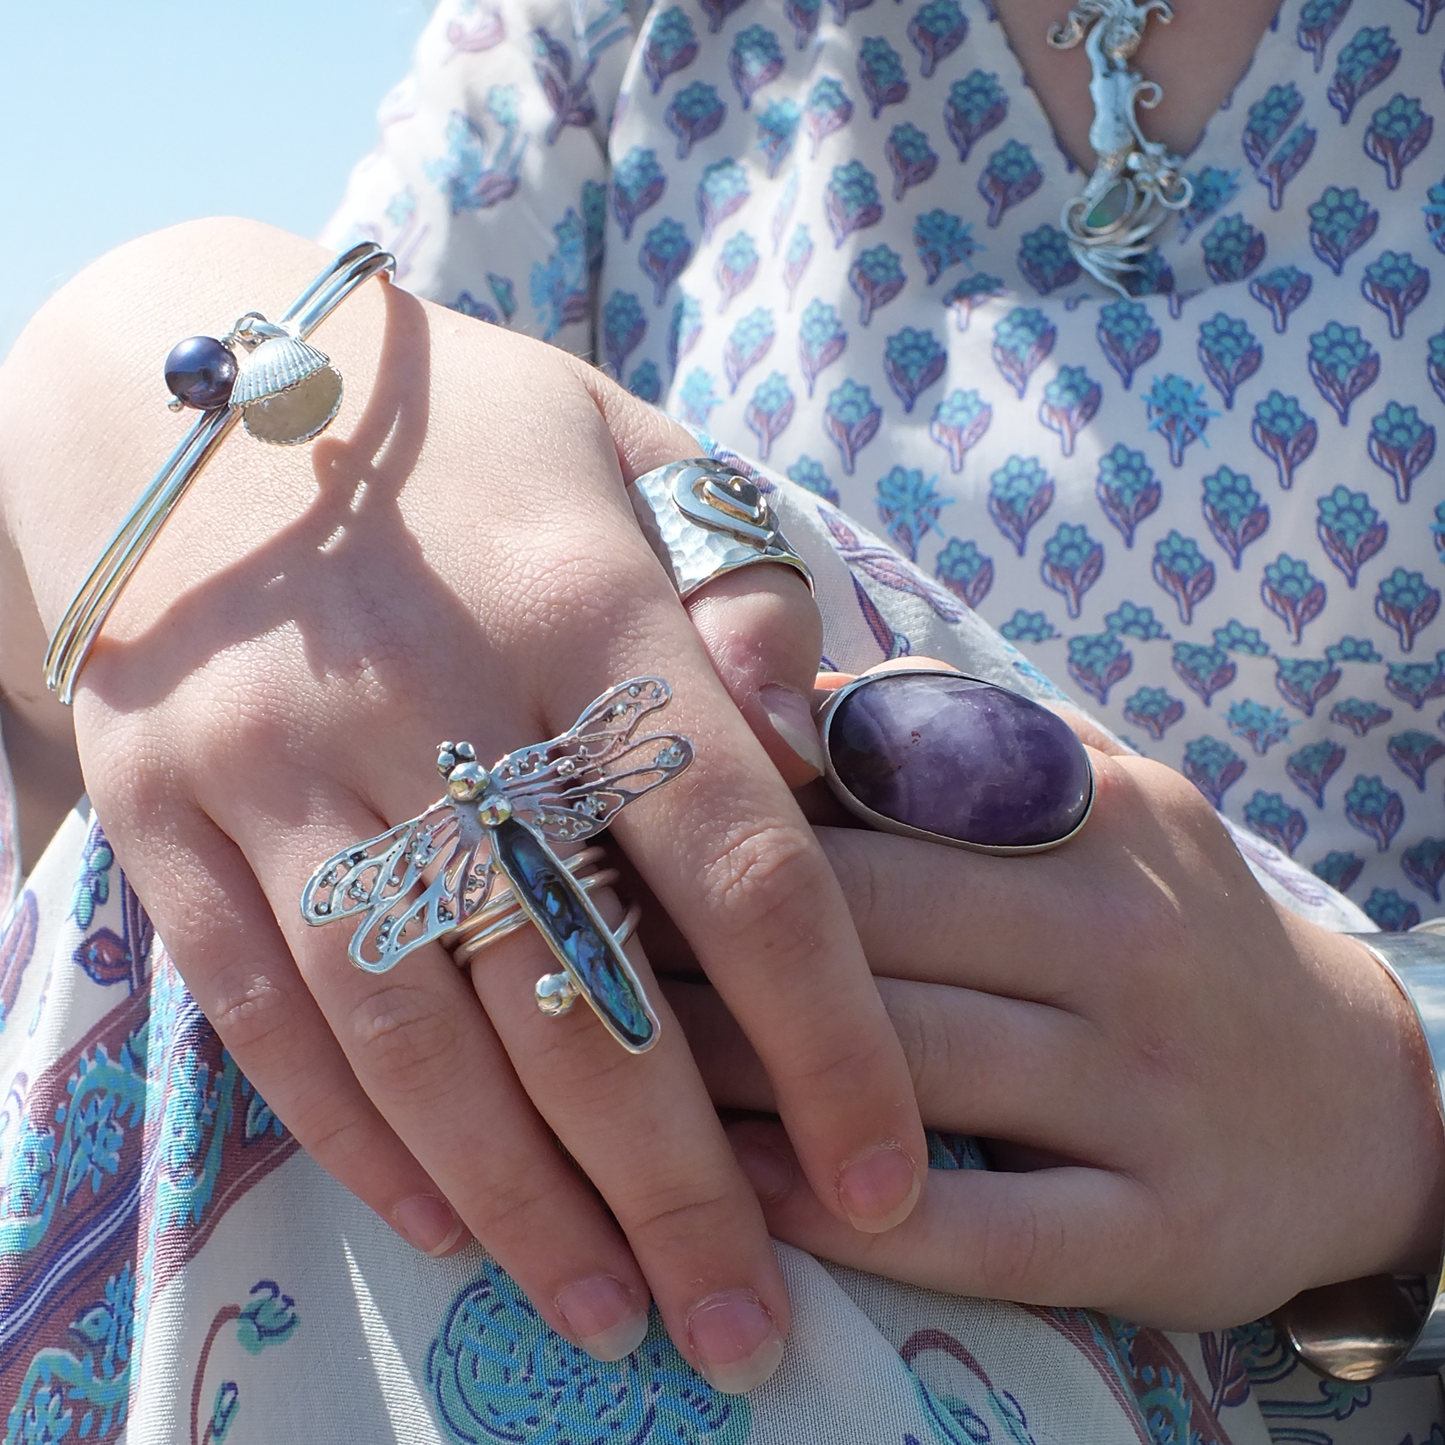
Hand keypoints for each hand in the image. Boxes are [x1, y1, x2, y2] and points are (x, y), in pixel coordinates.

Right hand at [0, 221, 926, 1389]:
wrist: (194, 411)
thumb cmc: (463, 438)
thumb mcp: (631, 453)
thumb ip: (741, 589)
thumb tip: (810, 741)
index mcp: (579, 608)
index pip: (737, 858)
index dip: (828, 1036)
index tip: (883, 1176)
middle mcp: (426, 700)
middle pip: (578, 988)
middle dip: (675, 1181)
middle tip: (747, 1326)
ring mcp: (276, 767)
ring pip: (416, 1033)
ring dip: (522, 1200)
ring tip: (612, 1316)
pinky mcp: (165, 817)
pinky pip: (265, 1014)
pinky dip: (360, 1139)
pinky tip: (449, 1226)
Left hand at [668, 680, 1444, 1329]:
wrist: (1358, 1096)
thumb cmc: (1172, 927)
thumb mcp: (1104, 797)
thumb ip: (967, 735)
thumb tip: (803, 687)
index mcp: (1096, 813)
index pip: (885, 797)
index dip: (740, 814)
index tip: (619, 832)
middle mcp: (1129, 936)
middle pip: (877, 927)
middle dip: (714, 941)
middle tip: (584, 950)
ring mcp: (1152, 1087)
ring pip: (913, 1072)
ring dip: (750, 1075)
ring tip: (625, 1075)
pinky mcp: (1164, 1226)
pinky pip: (988, 1227)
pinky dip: (857, 1219)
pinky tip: (750, 1202)